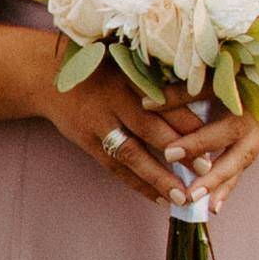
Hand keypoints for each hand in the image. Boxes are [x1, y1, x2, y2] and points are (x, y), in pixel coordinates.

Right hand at [40, 70, 258, 212]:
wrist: (44, 76)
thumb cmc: (96, 64)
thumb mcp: (124, 60)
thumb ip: (155, 75)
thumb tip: (201, 91)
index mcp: (125, 78)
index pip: (160, 101)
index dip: (186, 118)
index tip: (213, 133)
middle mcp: (111, 102)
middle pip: (147, 129)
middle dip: (177, 151)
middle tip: (206, 169)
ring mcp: (96, 125)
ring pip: (130, 155)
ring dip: (157, 178)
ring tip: (181, 197)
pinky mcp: (87, 143)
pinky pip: (115, 168)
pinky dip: (138, 185)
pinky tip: (159, 199)